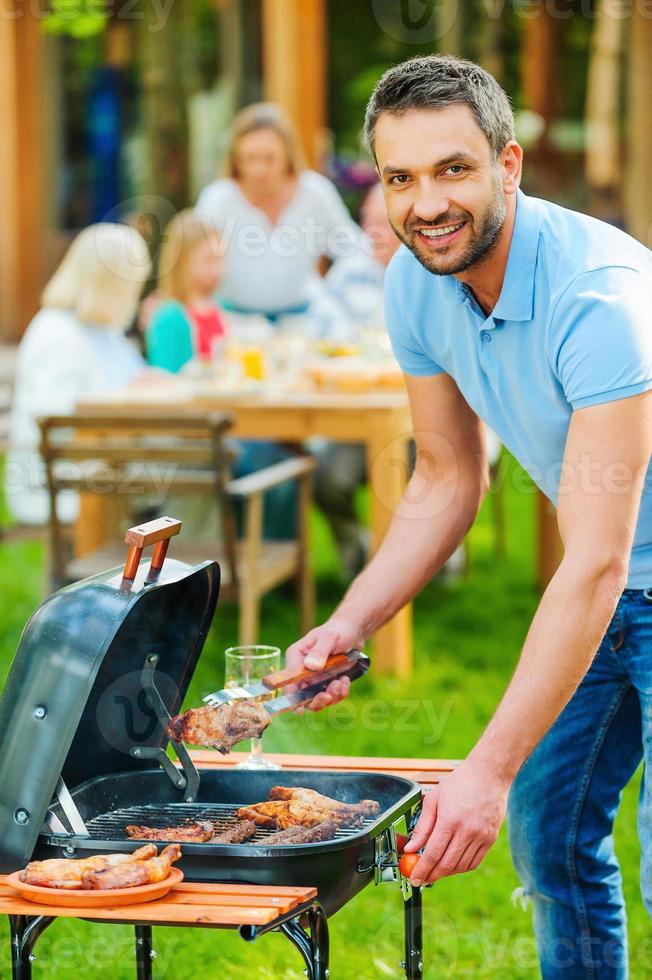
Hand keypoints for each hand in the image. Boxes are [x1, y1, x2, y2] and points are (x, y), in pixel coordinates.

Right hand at [285, 615, 364, 711]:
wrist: (353, 633)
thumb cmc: (338, 631)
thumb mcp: (329, 638)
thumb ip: (319, 651)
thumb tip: (311, 666)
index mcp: (296, 658)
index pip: (288, 681)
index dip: (291, 697)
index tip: (299, 707)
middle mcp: (302, 672)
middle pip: (301, 697)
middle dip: (316, 700)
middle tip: (329, 696)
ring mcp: (315, 680)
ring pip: (317, 700)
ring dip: (331, 696)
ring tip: (341, 682)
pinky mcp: (327, 684)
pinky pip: (332, 697)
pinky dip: (340, 693)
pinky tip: (345, 680)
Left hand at [403, 761, 509, 885]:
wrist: (489, 774)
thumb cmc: (459, 783)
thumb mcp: (434, 799)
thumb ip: (422, 826)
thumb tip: (411, 848)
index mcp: (450, 819)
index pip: (433, 854)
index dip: (422, 869)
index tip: (414, 878)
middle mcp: (467, 831)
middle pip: (446, 864)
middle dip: (432, 875)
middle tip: (422, 878)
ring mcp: (481, 836)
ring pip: (461, 866)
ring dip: (446, 873)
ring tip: (435, 871)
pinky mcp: (490, 839)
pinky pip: (474, 862)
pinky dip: (461, 867)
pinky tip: (452, 864)